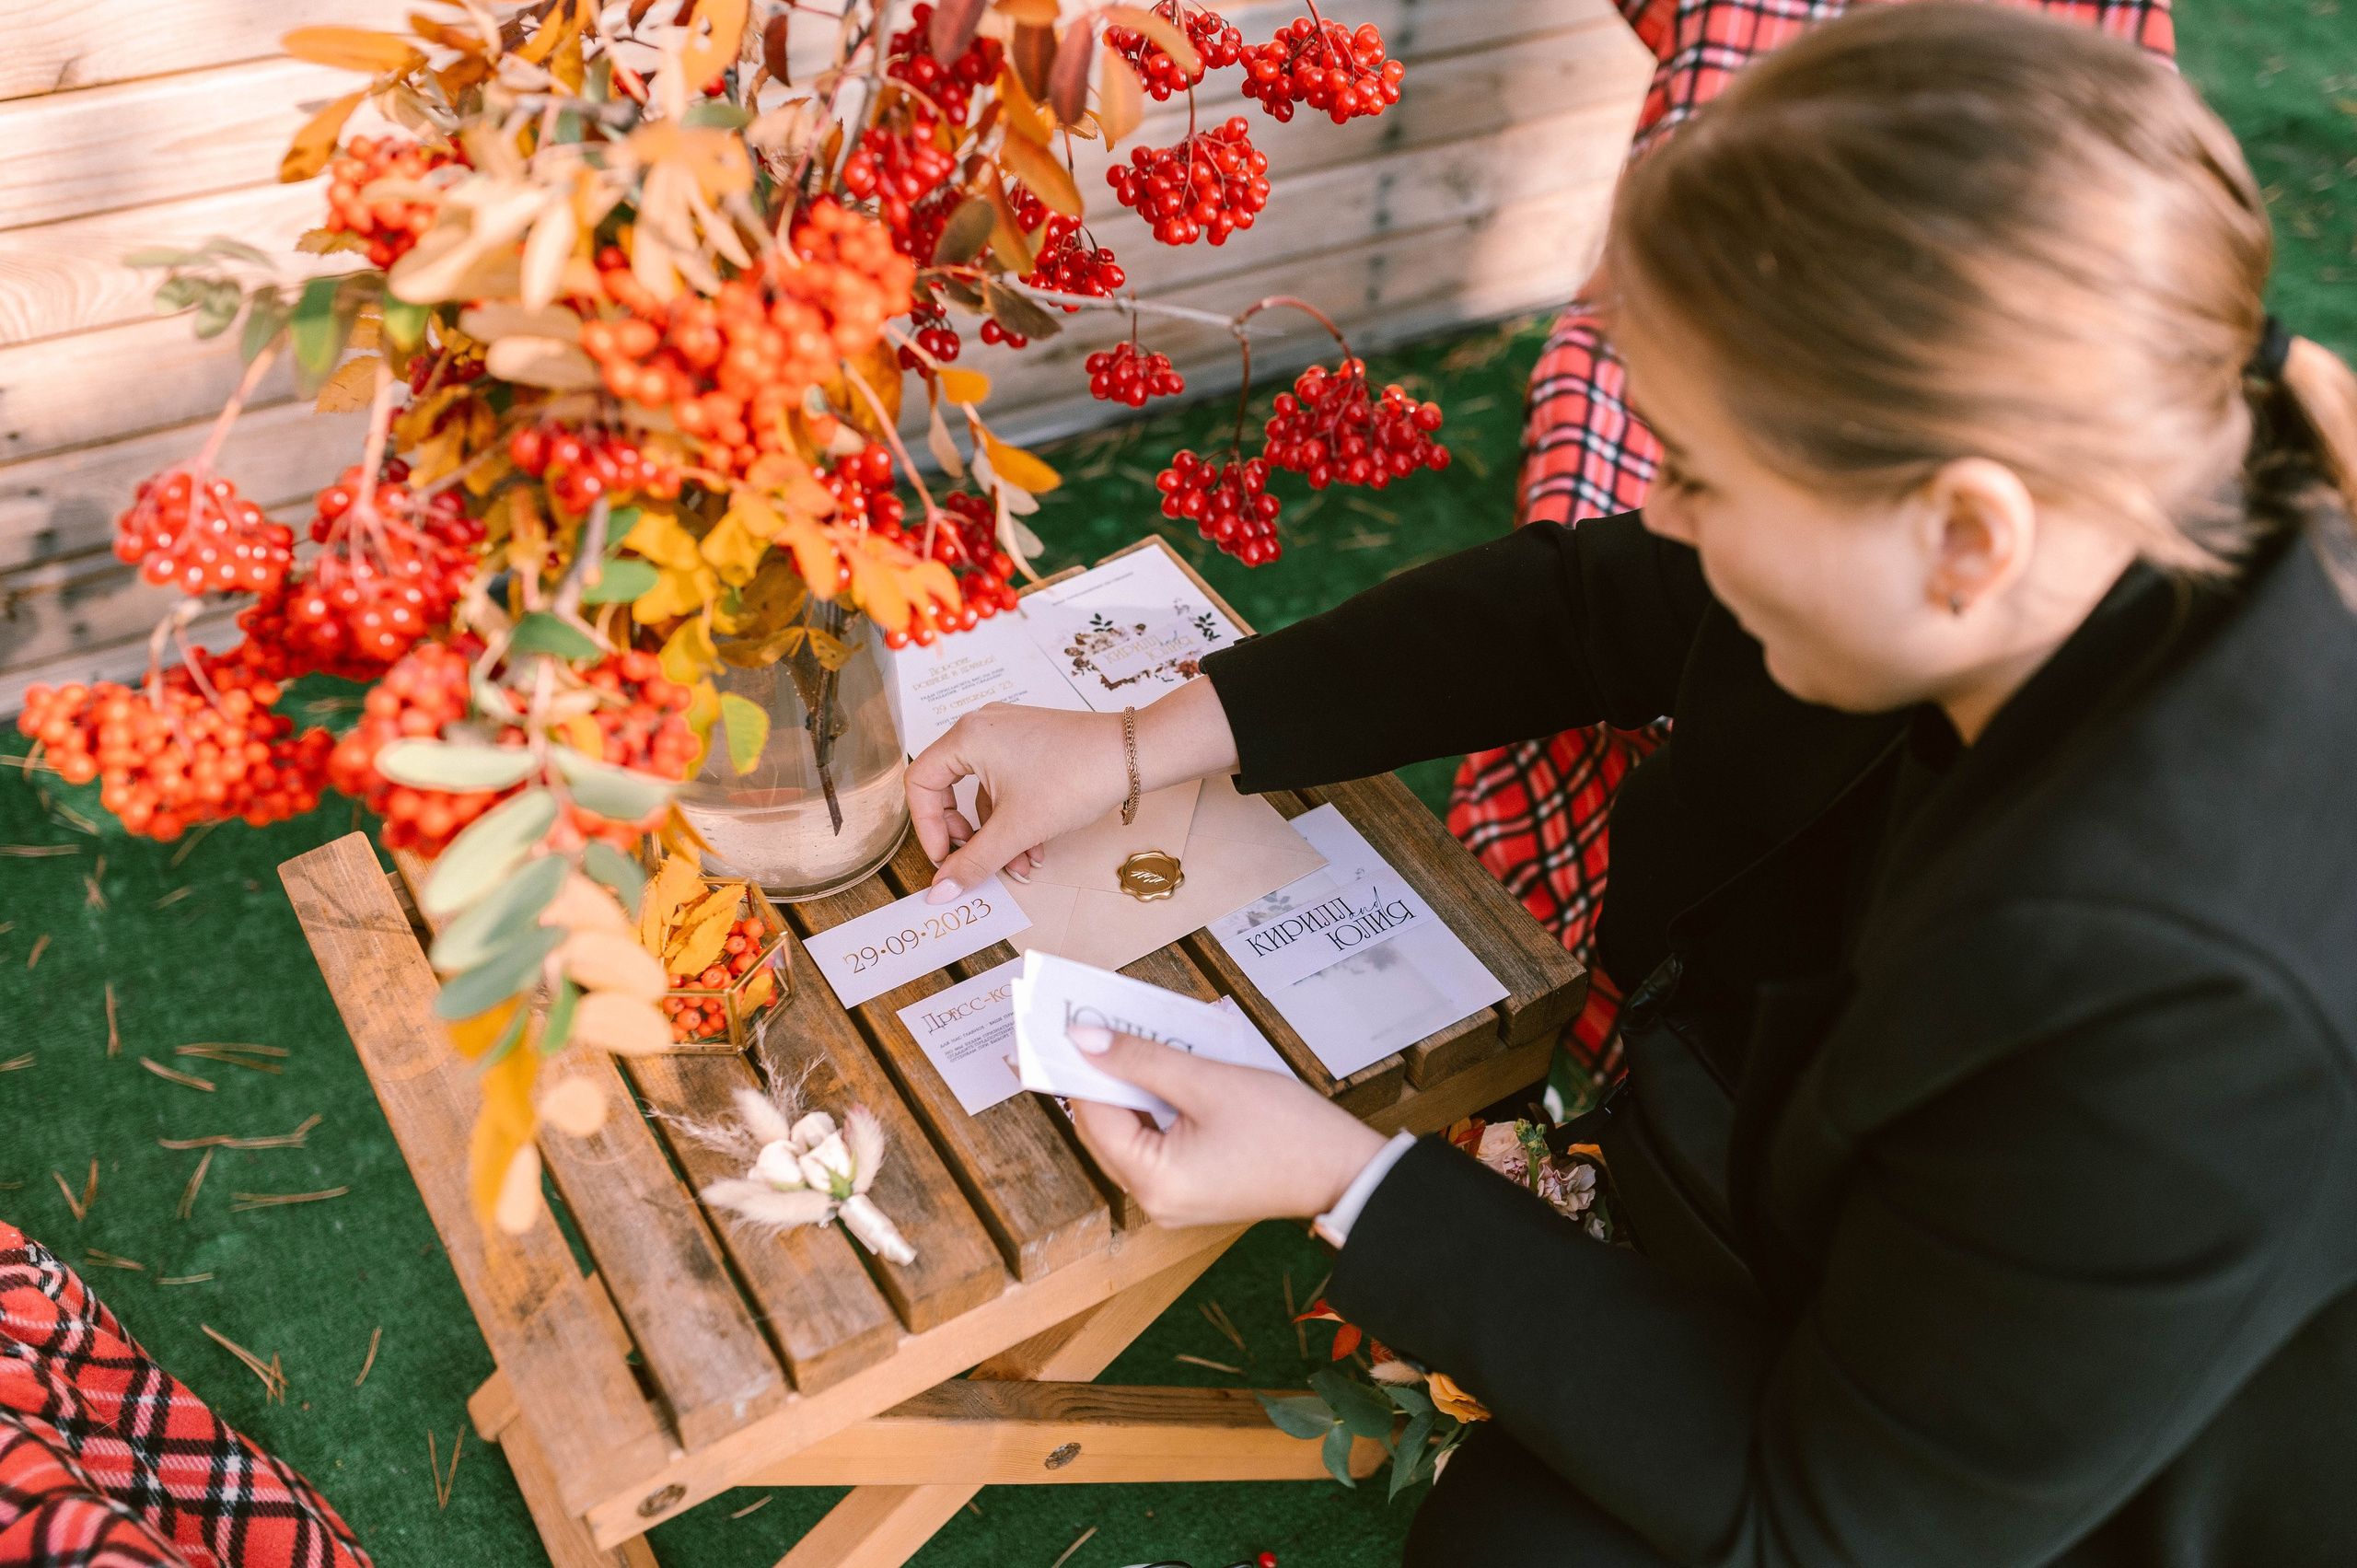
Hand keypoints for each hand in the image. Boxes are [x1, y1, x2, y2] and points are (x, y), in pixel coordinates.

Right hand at [905, 704, 1126, 897]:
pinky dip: (1016, 816)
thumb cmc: (1075, 777)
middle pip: (949, 788)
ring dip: (998, 833)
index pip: (920, 784)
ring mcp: (1008, 732)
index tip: (946, 860)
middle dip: (968, 835)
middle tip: (979, 861)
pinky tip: (1037, 847)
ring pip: (984, 792)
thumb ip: (973, 861)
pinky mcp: (1031, 743)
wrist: (1134, 755)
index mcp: (967, 737)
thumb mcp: (1017, 829)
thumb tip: (941, 890)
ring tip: (1023, 865)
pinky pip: (1007, 783)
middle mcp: (982, 727)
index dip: (928, 829)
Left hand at [1063, 1024, 1388, 1227]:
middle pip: (1106, 1129)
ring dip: (1132, 1090)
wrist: (1346, 1171)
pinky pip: (1155, 1146)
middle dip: (1105, 1077)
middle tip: (1104, 1026)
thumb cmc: (1286, 1128)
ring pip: (1129, 1136)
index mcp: (1152, 1181)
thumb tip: (1084, 1039)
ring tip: (1138, 1043)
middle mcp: (1153, 1201)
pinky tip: (1166, 1074)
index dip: (1082, 1067)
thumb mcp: (1208, 1081)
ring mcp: (1172, 1201)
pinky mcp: (1191, 1192)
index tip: (1075, 1024)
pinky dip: (1155, 1110)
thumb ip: (1141, 1059)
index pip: (1094, 1116)